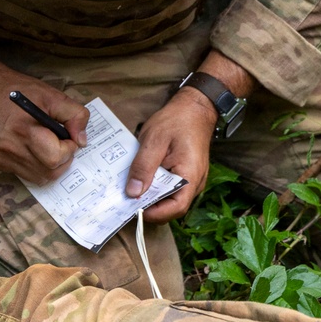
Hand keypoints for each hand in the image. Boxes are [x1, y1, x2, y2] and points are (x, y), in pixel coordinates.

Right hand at [0, 56, 88, 184]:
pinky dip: (36, 166)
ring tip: (48, 145)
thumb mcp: (52, 95)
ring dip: (51, 165)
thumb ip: (74, 115)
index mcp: (24, 130)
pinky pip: (25, 174)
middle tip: (61, 142)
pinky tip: (33, 148)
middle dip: (63, 160)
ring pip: (39, 178)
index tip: (67, 136)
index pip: (55, 157)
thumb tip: (82, 141)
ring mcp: (2, 158)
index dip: (68, 149)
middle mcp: (10, 149)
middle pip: (49, 172)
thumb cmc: (20, 90)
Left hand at [125, 87, 215, 222]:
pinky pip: (171, 188)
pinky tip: (142, 180)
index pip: (176, 208)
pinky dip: (156, 187)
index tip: (133, 209)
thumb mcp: (154, 140)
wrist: (195, 107)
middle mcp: (195, 182)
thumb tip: (132, 193)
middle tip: (126, 200)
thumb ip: (143, 166)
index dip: (154, 213)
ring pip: (170, 198)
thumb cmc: (177, 120)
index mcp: (190, 175)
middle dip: (149, 207)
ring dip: (152, 197)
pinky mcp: (185, 175)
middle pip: (171, 206)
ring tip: (131, 190)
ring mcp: (192, 179)